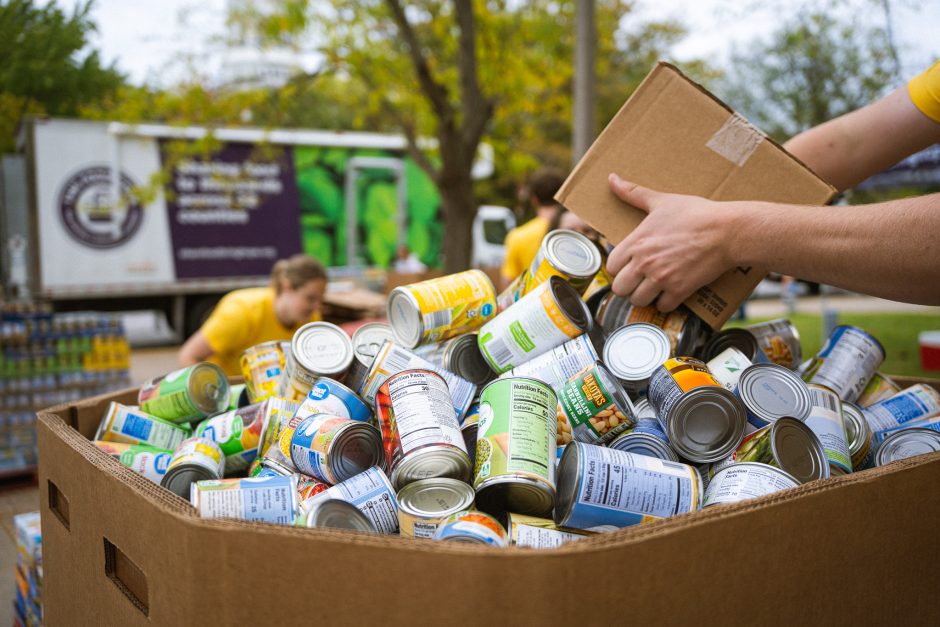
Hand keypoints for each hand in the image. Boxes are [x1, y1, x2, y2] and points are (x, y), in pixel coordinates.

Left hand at [605, 173, 737, 311]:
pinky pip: (662, 307)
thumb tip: (612, 179)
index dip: (618, 268)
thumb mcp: (662, 201)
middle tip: (638, 281)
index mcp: (637, 242)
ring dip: (644, 297)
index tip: (627, 266)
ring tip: (653, 288)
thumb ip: (633, 193)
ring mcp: (662, 278)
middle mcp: (645, 262)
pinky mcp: (680, 290)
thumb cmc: (697, 214)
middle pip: (619, 289)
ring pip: (638, 301)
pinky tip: (670, 293)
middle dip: (628, 286)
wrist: (728, 231)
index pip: (611, 267)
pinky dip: (665, 303)